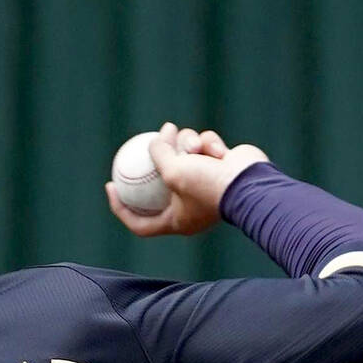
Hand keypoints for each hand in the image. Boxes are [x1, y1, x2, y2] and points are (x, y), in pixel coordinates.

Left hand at [105, 122, 268, 236]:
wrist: (252, 182)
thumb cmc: (210, 185)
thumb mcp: (173, 171)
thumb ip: (158, 155)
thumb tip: (154, 139)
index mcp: (177, 221)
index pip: (141, 223)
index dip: (121, 208)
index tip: (110, 186)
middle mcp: (190, 206)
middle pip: (163, 181)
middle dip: (157, 160)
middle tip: (146, 144)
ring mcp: (206, 185)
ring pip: (185, 155)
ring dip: (188, 146)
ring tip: (193, 147)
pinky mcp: (220, 166)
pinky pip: (205, 148)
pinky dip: (208, 146)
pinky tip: (216, 149)